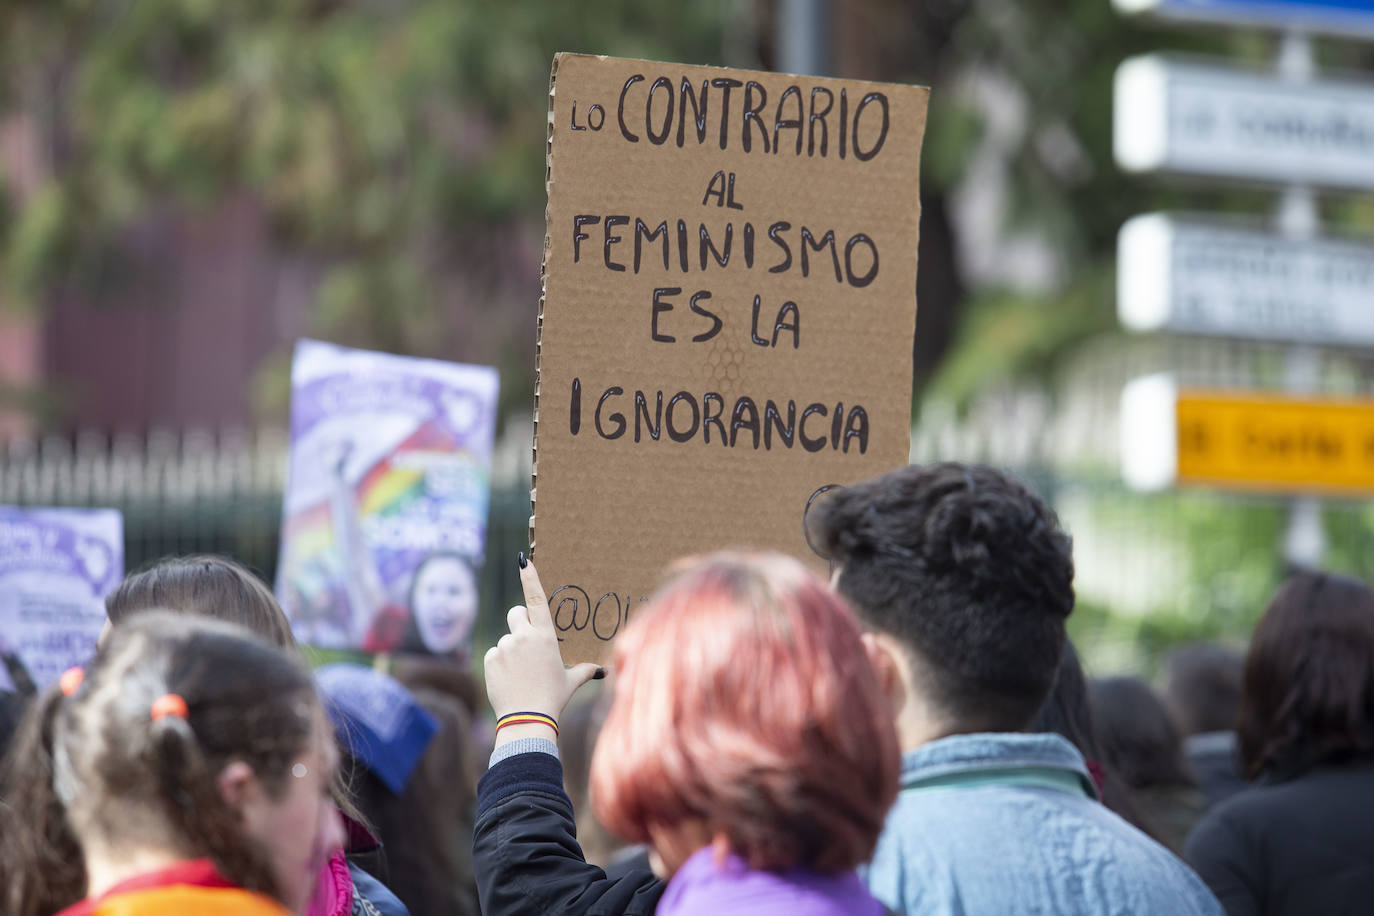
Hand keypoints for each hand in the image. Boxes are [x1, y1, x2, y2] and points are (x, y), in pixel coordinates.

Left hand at [484, 556, 601, 742]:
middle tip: (526, 645)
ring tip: (520, 674)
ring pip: (506, 639)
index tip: (523, 561)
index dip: (530, 579)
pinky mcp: (490, 659)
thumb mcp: (571, 682)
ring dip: (511, 651)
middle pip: (516, 614)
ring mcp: (505, 647)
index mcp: (545, 636)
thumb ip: (584, 670)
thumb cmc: (553, 698)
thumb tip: (600, 669)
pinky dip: (499, 664)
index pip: (537, 600)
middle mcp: (524, 636)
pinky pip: (494, 654)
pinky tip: (508, 680)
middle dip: (520, 624)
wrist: (527, 719)